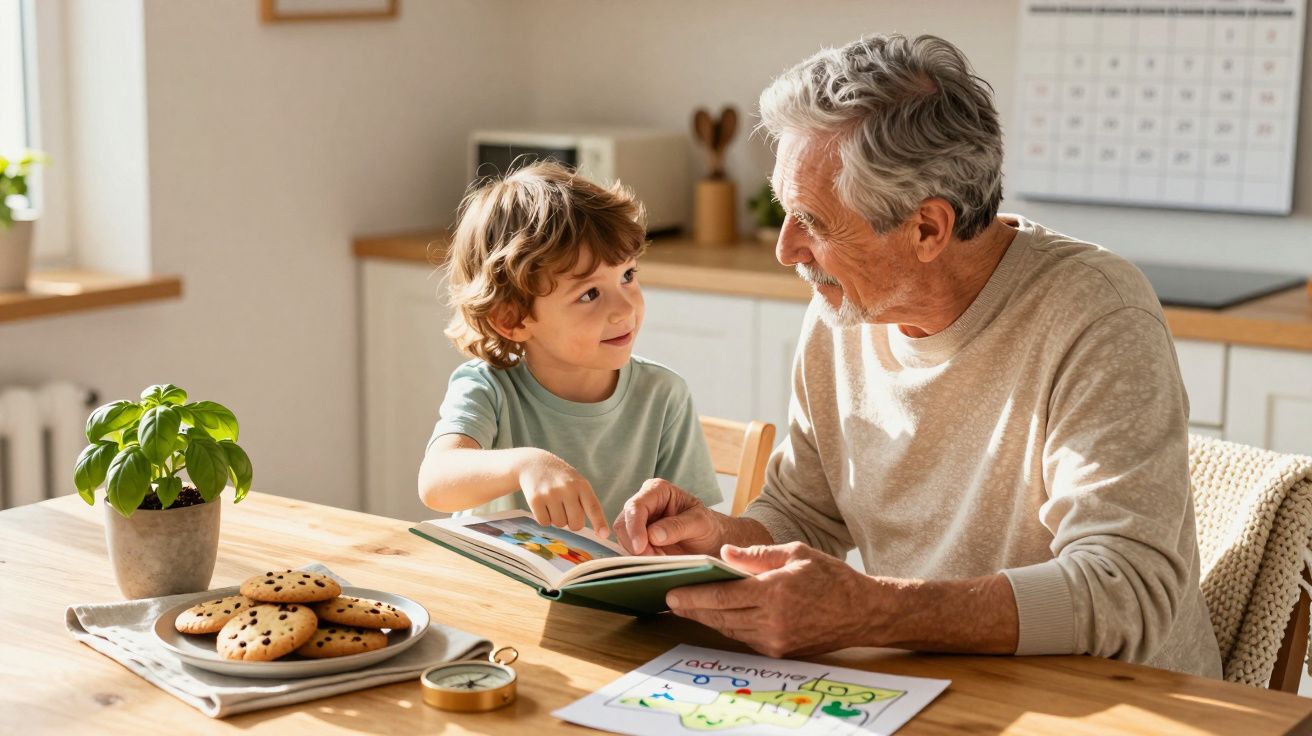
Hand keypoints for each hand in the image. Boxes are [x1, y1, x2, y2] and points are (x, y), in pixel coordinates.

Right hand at [516, 450, 607, 536]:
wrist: (534, 464)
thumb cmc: (561, 479)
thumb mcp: (578, 483)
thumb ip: (587, 502)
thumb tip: (599, 532)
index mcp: (581, 484)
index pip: (593, 507)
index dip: (599, 522)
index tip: (603, 535)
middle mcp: (567, 488)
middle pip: (575, 523)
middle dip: (573, 523)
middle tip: (567, 511)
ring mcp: (550, 493)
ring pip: (559, 524)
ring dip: (557, 518)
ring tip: (553, 503)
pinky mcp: (535, 499)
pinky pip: (544, 522)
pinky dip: (544, 518)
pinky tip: (543, 504)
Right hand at [615, 479, 724, 555]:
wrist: (709, 541)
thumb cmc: (707, 526)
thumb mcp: (699, 523)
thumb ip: (678, 526)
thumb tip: (653, 535)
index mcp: (657, 490)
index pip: (636, 506)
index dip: (634, 527)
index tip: (641, 547)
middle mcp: (643, 502)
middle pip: (623, 522)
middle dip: (633, 543)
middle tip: (651, 557)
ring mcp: (639, 521)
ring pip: (623, 538)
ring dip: (636, 552)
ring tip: (658, 559)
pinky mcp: (637, 538)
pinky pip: (628, 549)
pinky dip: (638, 558)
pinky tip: (654, 561)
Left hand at [665, 542, 879, 657]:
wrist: (862, 612)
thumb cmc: (831, 576)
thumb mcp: (796, 553)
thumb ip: (757, 556)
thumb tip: (723, 555)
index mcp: (774, 592)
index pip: (723, 595)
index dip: (694, 595)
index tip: (672, 592)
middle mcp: (772, 621)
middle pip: (721, 615)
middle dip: (693, 608)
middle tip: (670, 600)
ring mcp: (775, 640)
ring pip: (730, 629)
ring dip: (708, 618)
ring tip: (688, 607)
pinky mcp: (779, 651)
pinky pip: (745, 637)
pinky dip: (728, 626)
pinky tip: (717, 615)